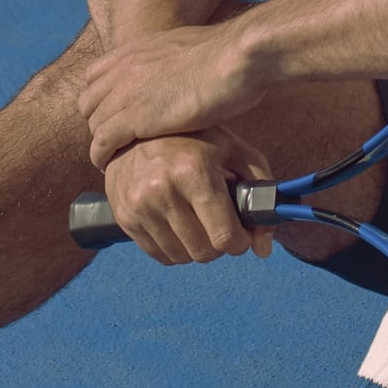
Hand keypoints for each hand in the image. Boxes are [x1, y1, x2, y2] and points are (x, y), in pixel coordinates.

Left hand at [78, 20, 273, 164]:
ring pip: (94, 124)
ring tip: (111, 158)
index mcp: (136, 49)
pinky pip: (102, 141)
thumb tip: (185, 69)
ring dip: (100, 142)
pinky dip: (101, 155)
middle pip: (88, 102)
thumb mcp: (190, 47)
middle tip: (114, 140)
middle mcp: (124, 68)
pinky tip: (107, 166)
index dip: (101, 98)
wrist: (239, 56)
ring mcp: (127, 92)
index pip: (95, 76)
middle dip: (97, 122)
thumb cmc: (231, 54)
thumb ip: (174, 60)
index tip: (114, 115)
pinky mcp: (137, 117)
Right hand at [102, 127, 277, 264]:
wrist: (137, 130)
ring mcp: (139, 205)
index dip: (240, 242)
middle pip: (204, 252)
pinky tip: (177, 223)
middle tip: (218, 224)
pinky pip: (159, 255)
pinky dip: (174, 247)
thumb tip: (264, 249)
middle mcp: (162, 189)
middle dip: (218, 245)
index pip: (224, 236)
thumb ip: (260, 192)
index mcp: (194, 171)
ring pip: (182, 257)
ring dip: (196, 247)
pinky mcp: (124, 216)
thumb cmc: (196, 140)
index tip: (240, 233)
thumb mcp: (235, 151)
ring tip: (197, 221)